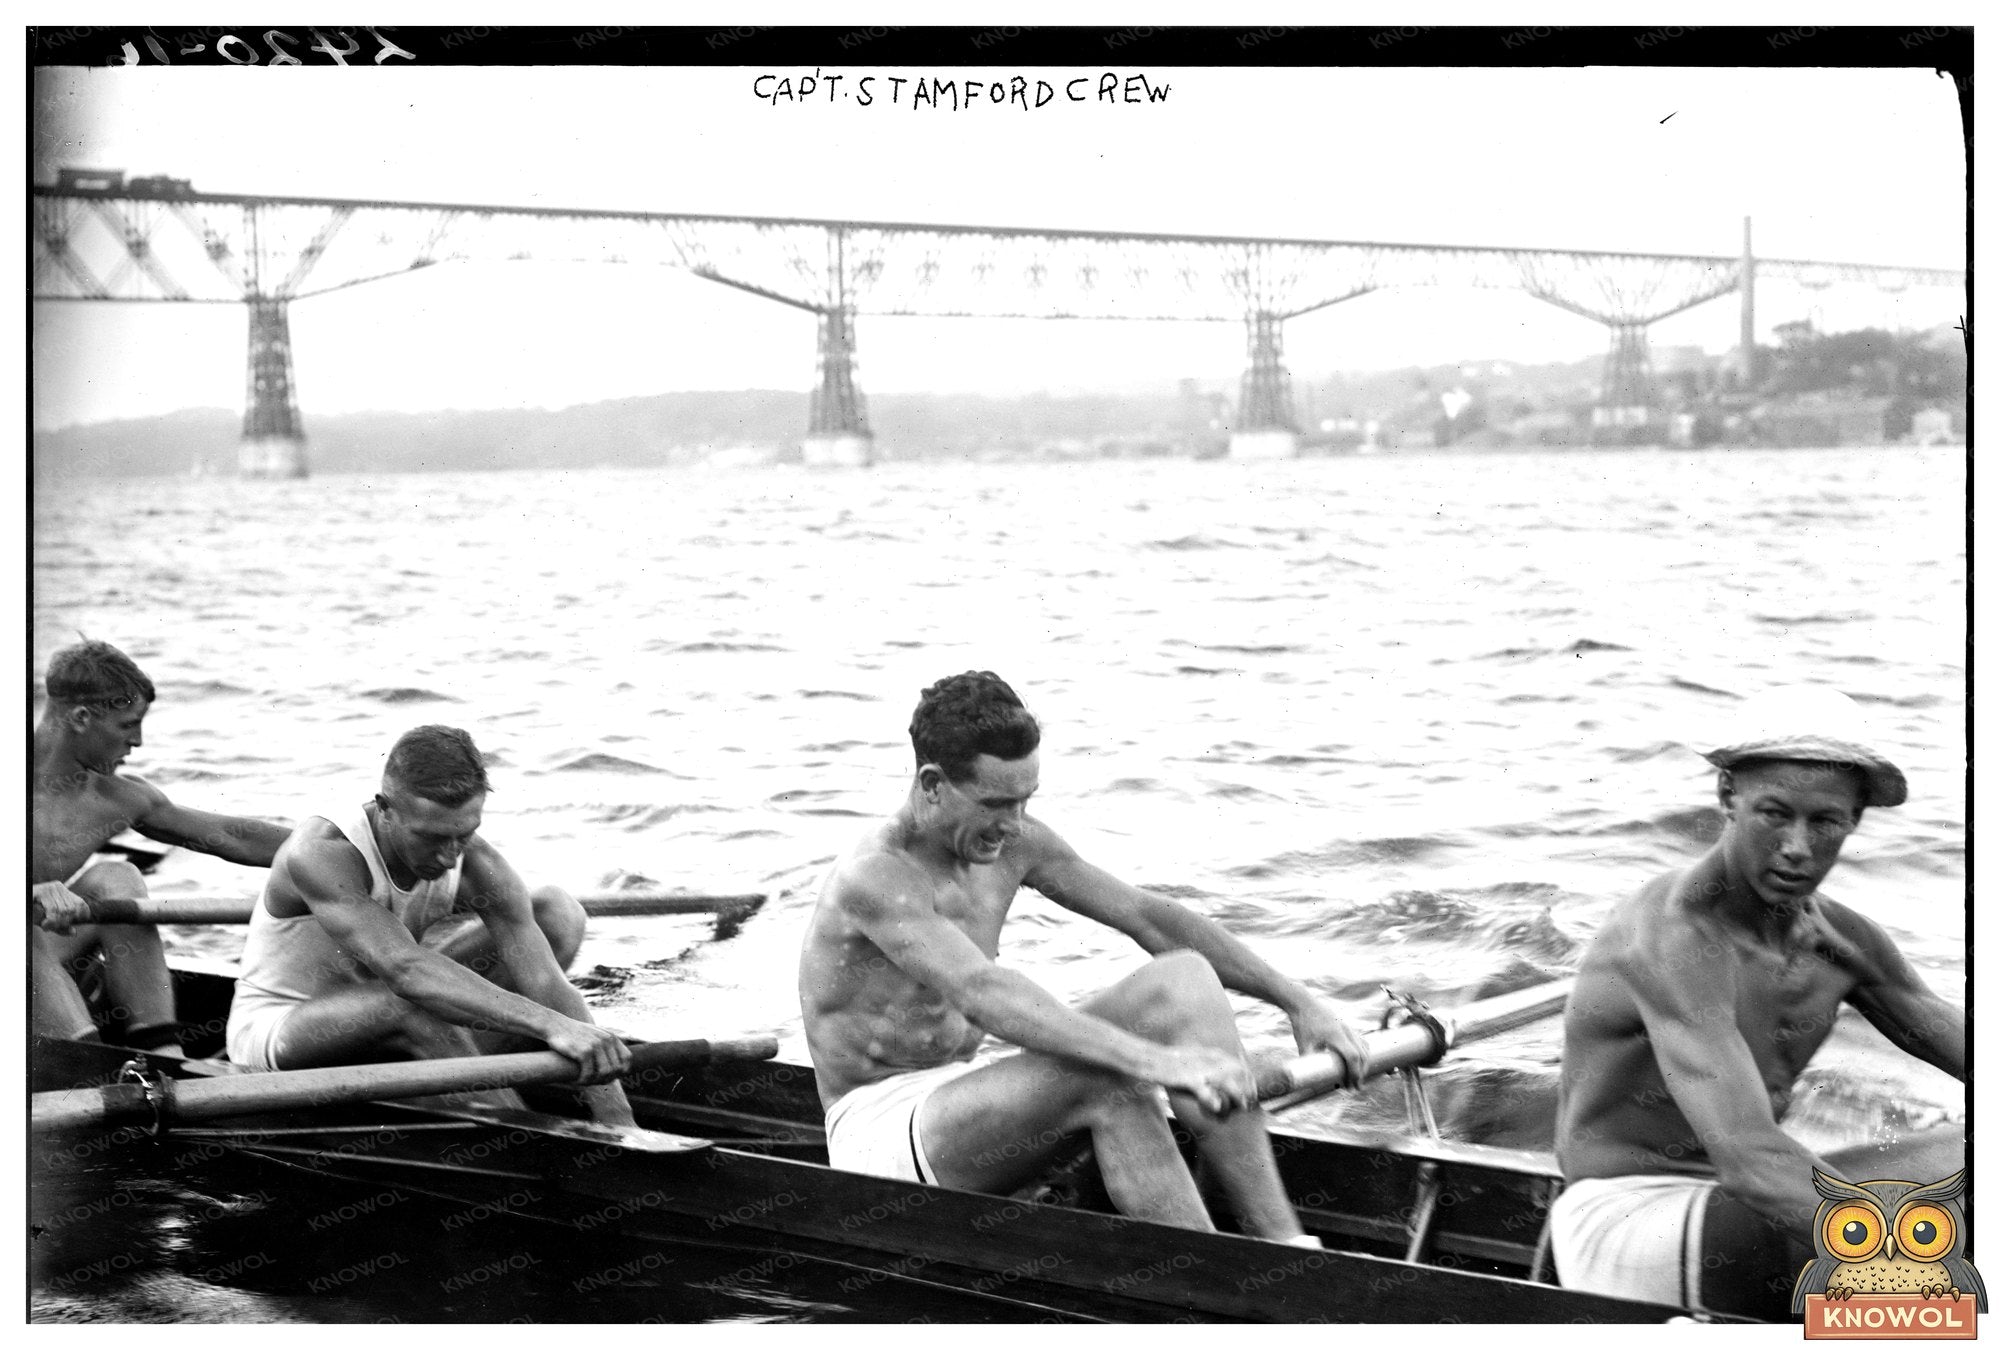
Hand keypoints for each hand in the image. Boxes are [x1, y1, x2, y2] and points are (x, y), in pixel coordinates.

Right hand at [32, 882, 92, 934]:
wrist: (18, 905)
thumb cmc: (30, 912)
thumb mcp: (48, 920)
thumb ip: (61, 926)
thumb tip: (74, 933)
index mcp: (64, 892)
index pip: (82, 905)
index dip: (80, 917)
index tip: (68, 925)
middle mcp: (59, 887)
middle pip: (72, 910)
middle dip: (64, 923)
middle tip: (51, 928)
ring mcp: (51, 888)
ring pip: (63, 911)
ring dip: (56, 924)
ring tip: (46, 926)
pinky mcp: (43, 891)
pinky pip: (53, 910)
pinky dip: (51, 921)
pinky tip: (44, 925)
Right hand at [544, 1019, 632, 1084]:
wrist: (555, 1025)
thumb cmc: (574, 1034)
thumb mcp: (595, 1035)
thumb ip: (606, 1045)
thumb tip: (615, 1066)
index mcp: (611, 1037)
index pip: (627, 1058)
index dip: (621, 1071)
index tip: (611, 1077)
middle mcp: (606, 1040)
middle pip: (616, 1069)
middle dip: (606, 1079)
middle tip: (593, 1082)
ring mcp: (596, 1045)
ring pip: (604, 1073)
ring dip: (595, 1082)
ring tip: (585, 1082)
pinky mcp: (584, 1052)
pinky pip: (589, 1074)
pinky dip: (583, 1081)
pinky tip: (577, 1081)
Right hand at [1143, 1044, 1257, 1116]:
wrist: (1149, 1058)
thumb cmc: (1171, 1062)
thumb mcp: (1193, 1057)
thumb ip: (1209, 1062)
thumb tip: (1223, 1073)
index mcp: (1212, 1054)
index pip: (1240, 1065)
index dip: (1249, 1079)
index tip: (1253, 1093)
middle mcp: (1209, 1059)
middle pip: (1239, 1072)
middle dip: (1248, 1088)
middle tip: (1251, 1103)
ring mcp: (1199, 1068)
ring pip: (1227, 1081)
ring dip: (1237, 1095)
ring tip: (1241, 1107)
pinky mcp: (1187, 1078)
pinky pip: (1204, 1090)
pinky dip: (1213, 1100)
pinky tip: (1217, 1108)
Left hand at [1289, 996, 1370, 1086]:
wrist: (1304, 1003)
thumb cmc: (1303, 1025)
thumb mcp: (1304, 1045)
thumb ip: (1309, 1063)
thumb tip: (1309, 1082)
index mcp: (1336, 1035)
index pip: (1352, 1057)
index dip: (1355, 1073)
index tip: (1351, 1086)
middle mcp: (1346, 1031)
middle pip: (1362, 1054)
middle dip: (1361, 1073)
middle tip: (1355, 1088)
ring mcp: (1349, 1027)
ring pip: (1365, 1047)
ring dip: (1364, 1064)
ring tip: (1357, 1078)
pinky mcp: (1348, 1026)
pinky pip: (1361, 1041)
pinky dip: (1363, 1053)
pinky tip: (1358, 1063)